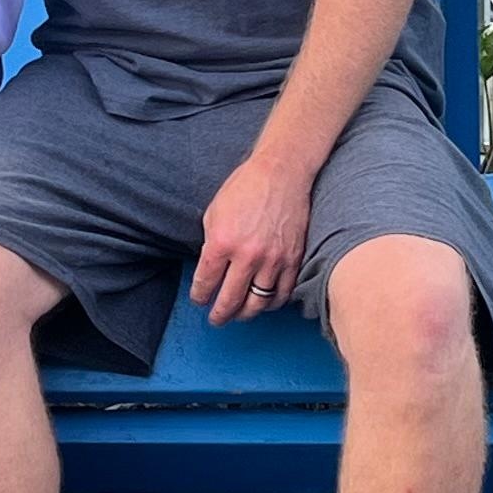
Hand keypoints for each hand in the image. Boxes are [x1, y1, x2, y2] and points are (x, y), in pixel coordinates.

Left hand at [189, 146, 314, 324]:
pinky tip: (264, 304)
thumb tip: (210, 271)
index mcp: (222, 242)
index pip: (205, 283)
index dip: (200, 296)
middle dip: (220, 314)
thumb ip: (211, 245)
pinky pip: (282, 293)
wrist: (281, 174)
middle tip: (216, 319)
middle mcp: (247, 255)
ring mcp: (273, 260)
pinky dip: (272, 304)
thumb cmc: (244, 189)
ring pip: (258, 303)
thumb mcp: (214, 213)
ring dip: (245, 313)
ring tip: (239, 315)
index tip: (199, 300)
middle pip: (230, 300)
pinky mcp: (293, 259)